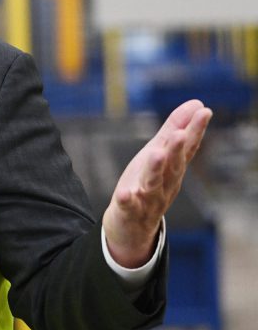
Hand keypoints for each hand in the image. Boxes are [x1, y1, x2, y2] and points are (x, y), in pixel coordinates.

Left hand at [102, 99, 211, 267]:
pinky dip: (128, 200)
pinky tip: (125, 193)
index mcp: (173, 169)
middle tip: (180, 133)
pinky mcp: (129, 211)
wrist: (132, 226)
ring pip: (153, 184)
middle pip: (173, 166)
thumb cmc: (147, 184)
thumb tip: (197, 104)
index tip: (204, 111)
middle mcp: (165, 184)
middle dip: (176, 150)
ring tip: (156, 154)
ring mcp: (148, 199)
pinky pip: (129, 206)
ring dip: (155, 170)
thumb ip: (174, 130)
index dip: (195, 131)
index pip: (186, 149)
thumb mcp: (160, 154)